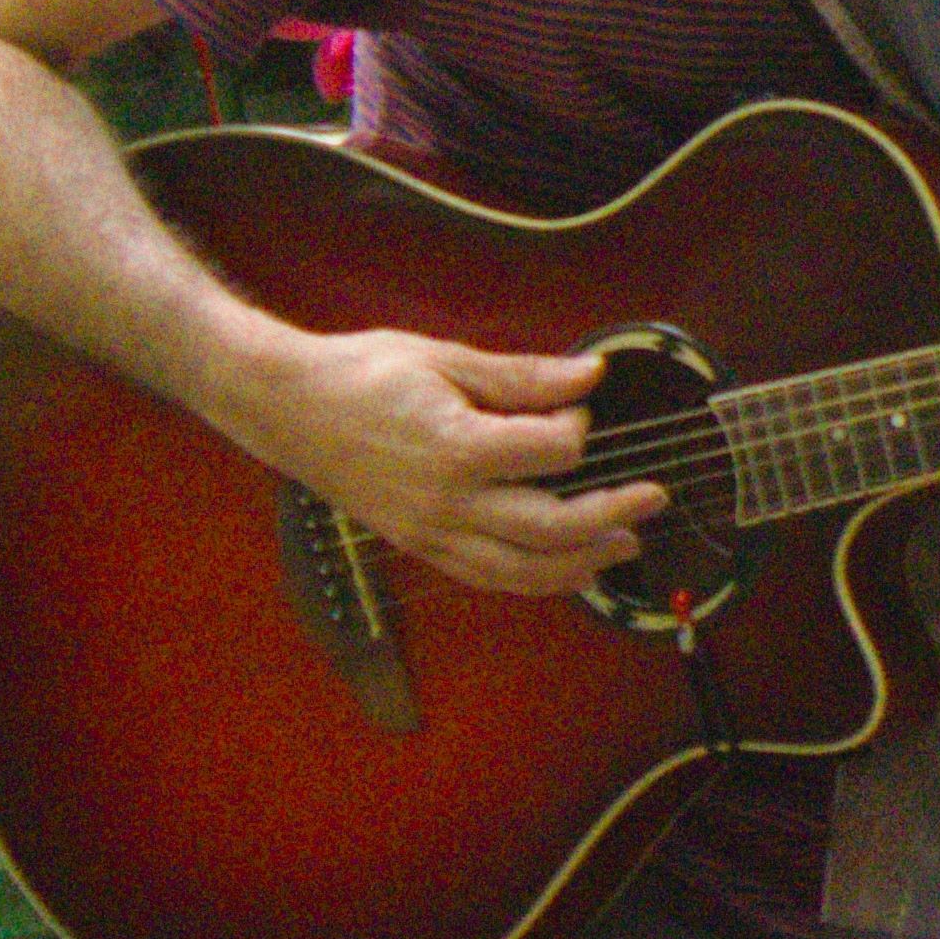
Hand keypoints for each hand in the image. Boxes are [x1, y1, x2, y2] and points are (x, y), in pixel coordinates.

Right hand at [246, 326, 665, 596]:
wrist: (286, 407)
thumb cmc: (360, 375)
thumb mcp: (444, 359)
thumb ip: (522, 375)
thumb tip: (589, 375)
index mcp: (456, 447)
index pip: (552, 452)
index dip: (578, 431)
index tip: (579, 413)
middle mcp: (446, 502)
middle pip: (550, 527)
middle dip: (612, 515)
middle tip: (653, 499)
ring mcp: (431, 533)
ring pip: (523, 570)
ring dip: (583, 562)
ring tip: (625, 545)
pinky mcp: (420, 547)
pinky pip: (489, 577)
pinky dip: (536, 579)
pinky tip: (568, 568)